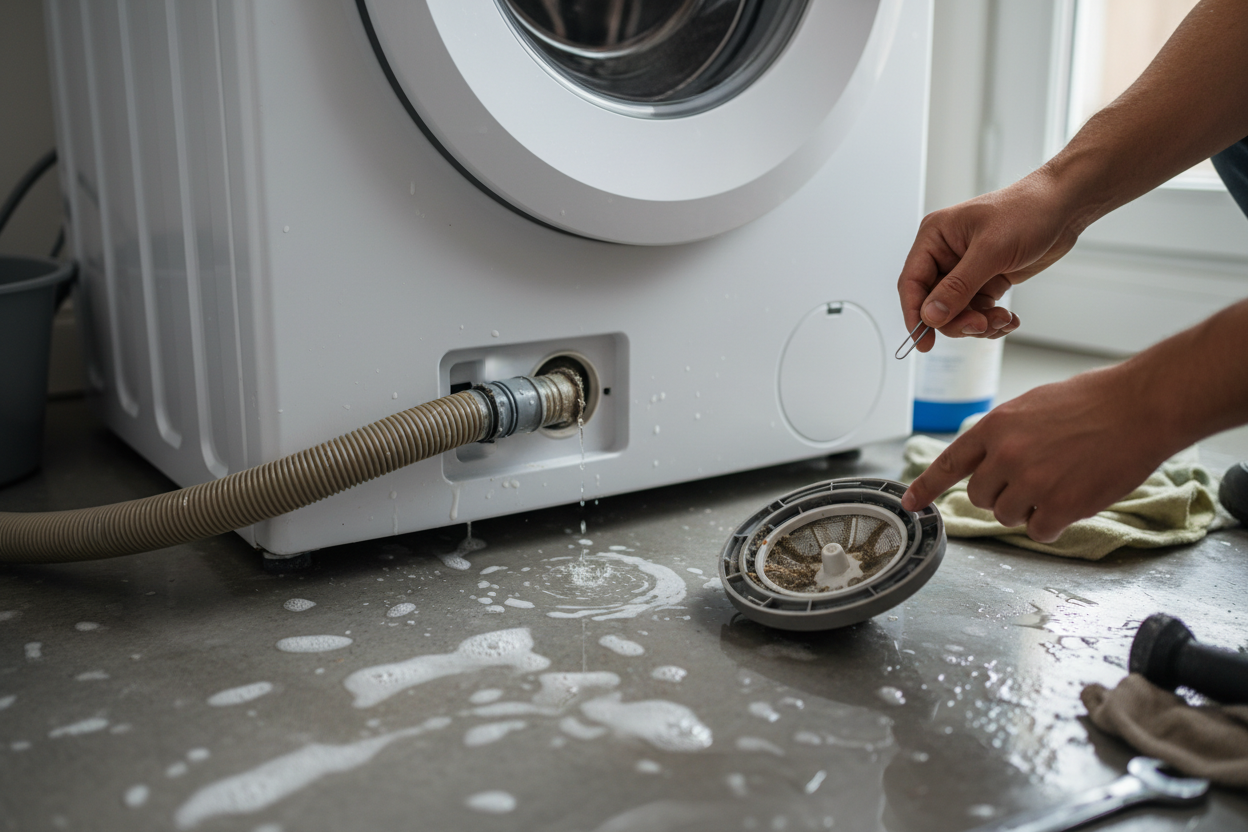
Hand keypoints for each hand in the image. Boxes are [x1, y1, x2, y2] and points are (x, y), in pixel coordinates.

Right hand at [897, 169, 1082, 351]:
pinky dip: (992, 320)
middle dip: (958, 320)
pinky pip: (978, 311)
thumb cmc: (1028, 212)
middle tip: (980, 325)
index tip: (925, 342)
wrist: (1064, 207)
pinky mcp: (986, 280)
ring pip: (958, 312)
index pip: (912, 282)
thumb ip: (957, 286)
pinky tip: (1010, 318)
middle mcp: (946, 255)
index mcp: (935, 237)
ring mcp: (966, 270)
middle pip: (935, 304)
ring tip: (1003, 319)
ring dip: (980, 322)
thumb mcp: (990, 250)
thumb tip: (930, 315)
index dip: (915, 314)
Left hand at [900, 365, 1170, 541]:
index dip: (926, 487)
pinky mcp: (1060, 506)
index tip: (910, 504)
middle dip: (1001, 494)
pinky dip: (1052, 525)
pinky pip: (1038, 532)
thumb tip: (988, 462)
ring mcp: (1031, 482)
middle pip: (979, 497)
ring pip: (1007, 517)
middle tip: (1036, 476)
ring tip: (1060, 481)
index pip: (949, 463)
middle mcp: (1005, 456)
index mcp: (994, 427)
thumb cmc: (1091, 402)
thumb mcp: (1031, 406)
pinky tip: (1072, 501)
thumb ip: (1004, 435)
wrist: (1139, 407)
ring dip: (1029, 509)